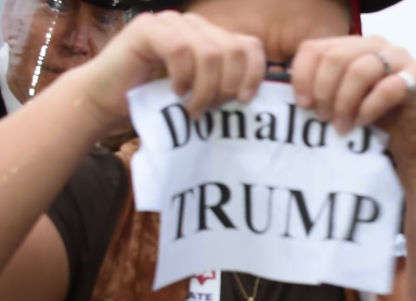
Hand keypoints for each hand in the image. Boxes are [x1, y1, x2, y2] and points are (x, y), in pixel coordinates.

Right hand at [79, 11, 265, 125]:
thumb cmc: (156, 101)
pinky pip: (180, 50)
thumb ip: (225, 86)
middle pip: (233, 50)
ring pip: (209, 53)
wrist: (107, 99)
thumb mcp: (201, 94)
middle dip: (226, 87)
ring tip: (191, 108)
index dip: (254, 74)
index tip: (244, 102)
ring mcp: (171, 22)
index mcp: (212, 38)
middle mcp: (195, 24)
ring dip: (204, 88)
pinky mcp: (147, 28)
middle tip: (208, 108)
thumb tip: (254, 96)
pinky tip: (175, 92)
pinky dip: (182, 77)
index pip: (250, 46)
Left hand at [291, 35, 415, 163]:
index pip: (315, 48)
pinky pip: (388, 88)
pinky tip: (362, 123)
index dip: (302, 77)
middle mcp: (376, 45)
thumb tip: (289, 95)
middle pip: (334, 58)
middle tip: (324, 118)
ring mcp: (400, 58)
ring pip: (360, 70)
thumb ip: (321, 90)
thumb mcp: (342, 101)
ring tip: (342, 126)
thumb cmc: (375, 119)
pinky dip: (369, 108)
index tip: (303, 105)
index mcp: (352, 46)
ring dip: (345, 103)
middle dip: (323, 92)